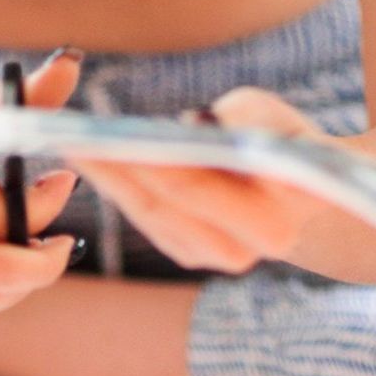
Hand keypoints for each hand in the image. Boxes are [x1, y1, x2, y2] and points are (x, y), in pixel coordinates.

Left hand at [71, 87, 329, 274]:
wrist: (303, 185)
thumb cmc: (284, 139)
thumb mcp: (274, 117)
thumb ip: (245, 118)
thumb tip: (192, 124)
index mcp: (273, 224)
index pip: (197, 189)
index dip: (151, 162)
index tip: (113, 134)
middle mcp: (242, 253)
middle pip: (163, 207)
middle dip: (117, 171)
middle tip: (75, 137)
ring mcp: (212, 258)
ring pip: (148, 215)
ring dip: (108, 178)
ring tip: (72, 141)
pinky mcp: (190, 254)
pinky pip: (147, 218)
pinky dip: (119, 187)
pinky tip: (92, 158)